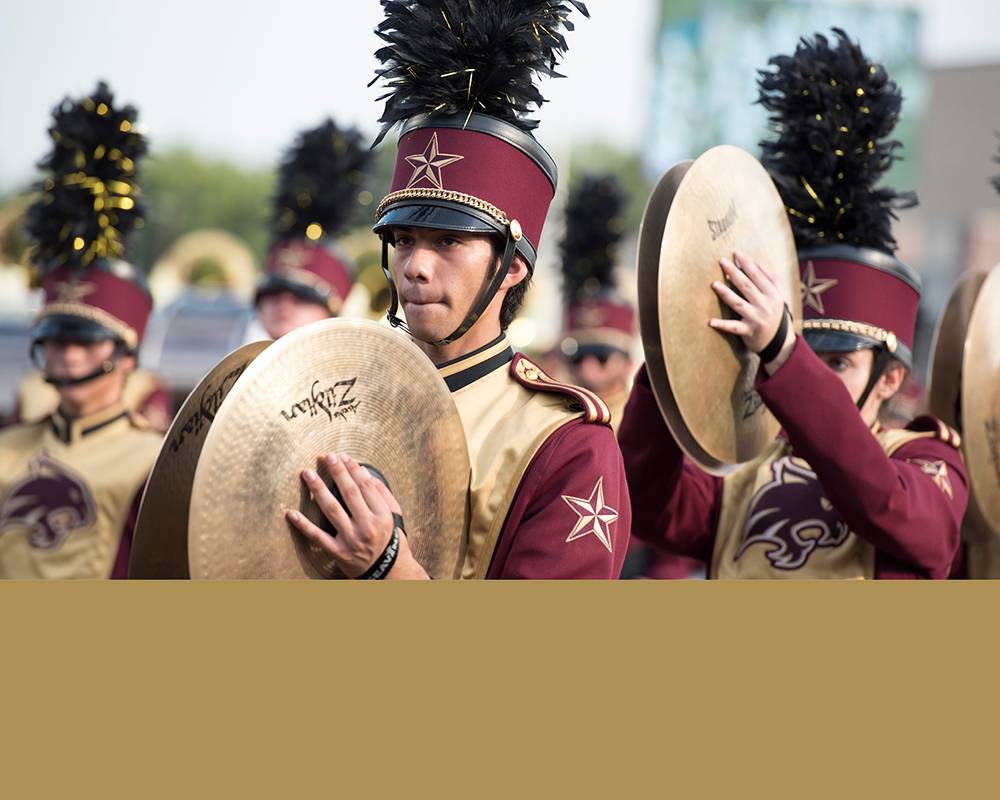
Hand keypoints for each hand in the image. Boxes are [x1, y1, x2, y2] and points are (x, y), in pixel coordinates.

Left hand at [286, 453, 427, 578]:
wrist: (387, 571)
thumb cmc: (390, 538)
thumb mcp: (393, 515)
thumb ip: (381, 493)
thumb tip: (363, 471)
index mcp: (382, 515)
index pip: (365, 486)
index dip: (353, 469)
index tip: (342, 456)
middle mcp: (367, 526)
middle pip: (350, 493)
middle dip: (338, 472)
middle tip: (326, 457)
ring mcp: (351, 540)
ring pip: (332, 510)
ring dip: (318, 490)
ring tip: (307, 474)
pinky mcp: (338, 552)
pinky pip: (317, 537)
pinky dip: (303, 525)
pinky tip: (290, 512)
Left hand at [709, 251, 794, 373]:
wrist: (781, 342)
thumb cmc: (776, 314)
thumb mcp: (778, 296)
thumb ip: (771, 280)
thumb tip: (757, 263)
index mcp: (772, 295)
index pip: (758, 276)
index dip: (747, 264)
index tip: (736, 254)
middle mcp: (765, 305)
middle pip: (746, 286)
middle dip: (734, 273)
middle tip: (722, 262)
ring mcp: (756, 319)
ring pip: (738, 303)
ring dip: (725, 293)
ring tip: (714, 284)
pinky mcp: (749, 331)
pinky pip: (733, 327)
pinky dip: (722, 325)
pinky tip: (711, 322)